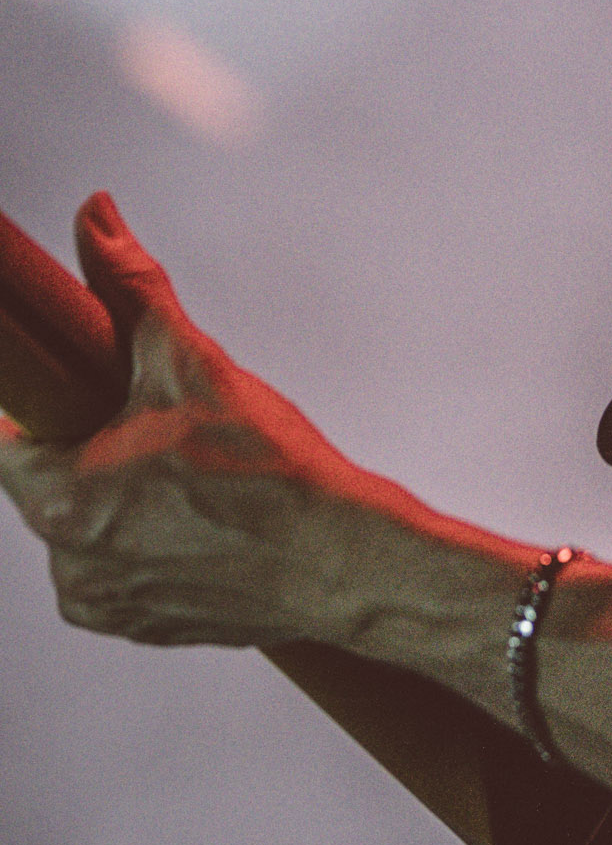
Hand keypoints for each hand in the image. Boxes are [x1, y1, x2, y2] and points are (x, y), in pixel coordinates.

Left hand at [0, 192, 363, 647]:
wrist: (345, 559)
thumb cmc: (267, 466)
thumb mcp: (190, 357)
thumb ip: (129, 283)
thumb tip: (93, 216)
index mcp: (60, 500)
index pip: (11, 440)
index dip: (55, 401)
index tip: (94, 387)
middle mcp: (69, 566)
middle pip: (54, 481)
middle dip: (97, 443)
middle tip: (161, 417)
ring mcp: (110, 605)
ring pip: (92, 525)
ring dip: (123, 494)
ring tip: (193, 468)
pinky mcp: (151, 628)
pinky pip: (128, 569)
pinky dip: (154, 539)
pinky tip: (206, 514)